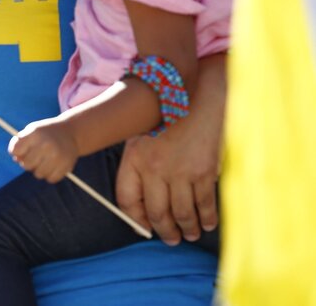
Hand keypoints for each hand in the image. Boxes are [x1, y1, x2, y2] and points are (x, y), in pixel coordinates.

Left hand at [9, 118, 78, 183]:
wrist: (71, 131)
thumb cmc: (45, 133)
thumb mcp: (31, 131)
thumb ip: (19, 143)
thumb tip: (16, 159)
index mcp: (36, 134)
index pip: (16, 151)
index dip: (17, 152)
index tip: (23, 150)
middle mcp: (47, 145)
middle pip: (26, 165)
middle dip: (28, 163)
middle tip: (35, 156)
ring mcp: (58, 156)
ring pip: (38, 174)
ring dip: (39, 170)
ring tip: (45, 160)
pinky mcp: (66, 165)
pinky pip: (51, 179)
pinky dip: (50, 174)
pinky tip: (54, 165)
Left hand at [115, 55, 224, 244]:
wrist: (199, 95)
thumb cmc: (167, 115)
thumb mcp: (139, 134)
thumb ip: (136, 164)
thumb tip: (139, 202)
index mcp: (134, 159)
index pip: (127, 200)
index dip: (135, 219)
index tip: (143, 227)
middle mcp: (155, 168)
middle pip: (157, 212)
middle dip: (164, 230)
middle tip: (170, 239)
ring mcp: (181, 171)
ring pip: (182, 213)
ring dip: (186, 229)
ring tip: (188, 235)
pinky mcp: (205, 171)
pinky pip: (204, 203)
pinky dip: (206, 218)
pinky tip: (206, 223)